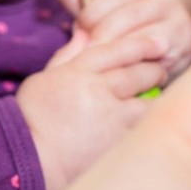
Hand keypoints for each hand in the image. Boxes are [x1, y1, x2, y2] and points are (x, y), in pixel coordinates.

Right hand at [18, 31, 166, 189]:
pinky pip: (143, 127)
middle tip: (157, 72)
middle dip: (153, 70)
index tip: (158, 43)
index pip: (117, 50)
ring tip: (154, 98)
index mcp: (77, 72)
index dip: (141, 44)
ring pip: (149, 103)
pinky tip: (145, 122)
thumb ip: (68, 55)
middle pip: (139, 73)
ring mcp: (111, 118)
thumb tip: (84, 33)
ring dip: (155, 98)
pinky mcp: (119, 142)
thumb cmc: (32, 115)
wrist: (32, 157)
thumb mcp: (44, 78)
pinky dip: (148, 122)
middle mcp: (97, 91)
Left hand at [48, 0, 190, 79]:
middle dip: (100, 13)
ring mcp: (174, 11)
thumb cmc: (118, 31)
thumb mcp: (95, 11)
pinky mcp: (181, 37)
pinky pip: (151, 40)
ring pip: (138, 17)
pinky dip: (129, 49)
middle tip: (82, 30)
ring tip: (93, 46)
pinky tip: (116, 57)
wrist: (153, 61)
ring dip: (111, 33)